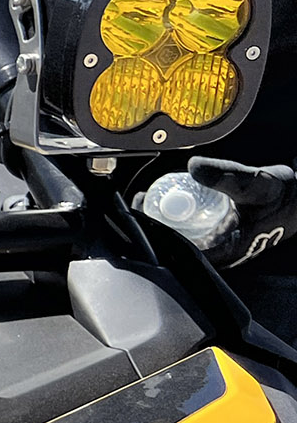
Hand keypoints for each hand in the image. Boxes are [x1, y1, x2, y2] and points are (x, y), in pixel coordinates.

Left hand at [145, 158, 296, 265]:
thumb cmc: (283, 195)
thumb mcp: (254, 183)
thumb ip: (225, 176)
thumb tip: (194, 168)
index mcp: (225, 249)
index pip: (177, 251)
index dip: (153, 236)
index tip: (139, 215)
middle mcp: (219, 254)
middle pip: (173, 247)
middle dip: (153, 227)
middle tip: (140, 204)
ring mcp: (218, 248)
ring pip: (181, 240)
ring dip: (163, 223)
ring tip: (149, 203)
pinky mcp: (218, 239)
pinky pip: (190, 232)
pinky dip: (177, 220)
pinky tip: (169, 204)